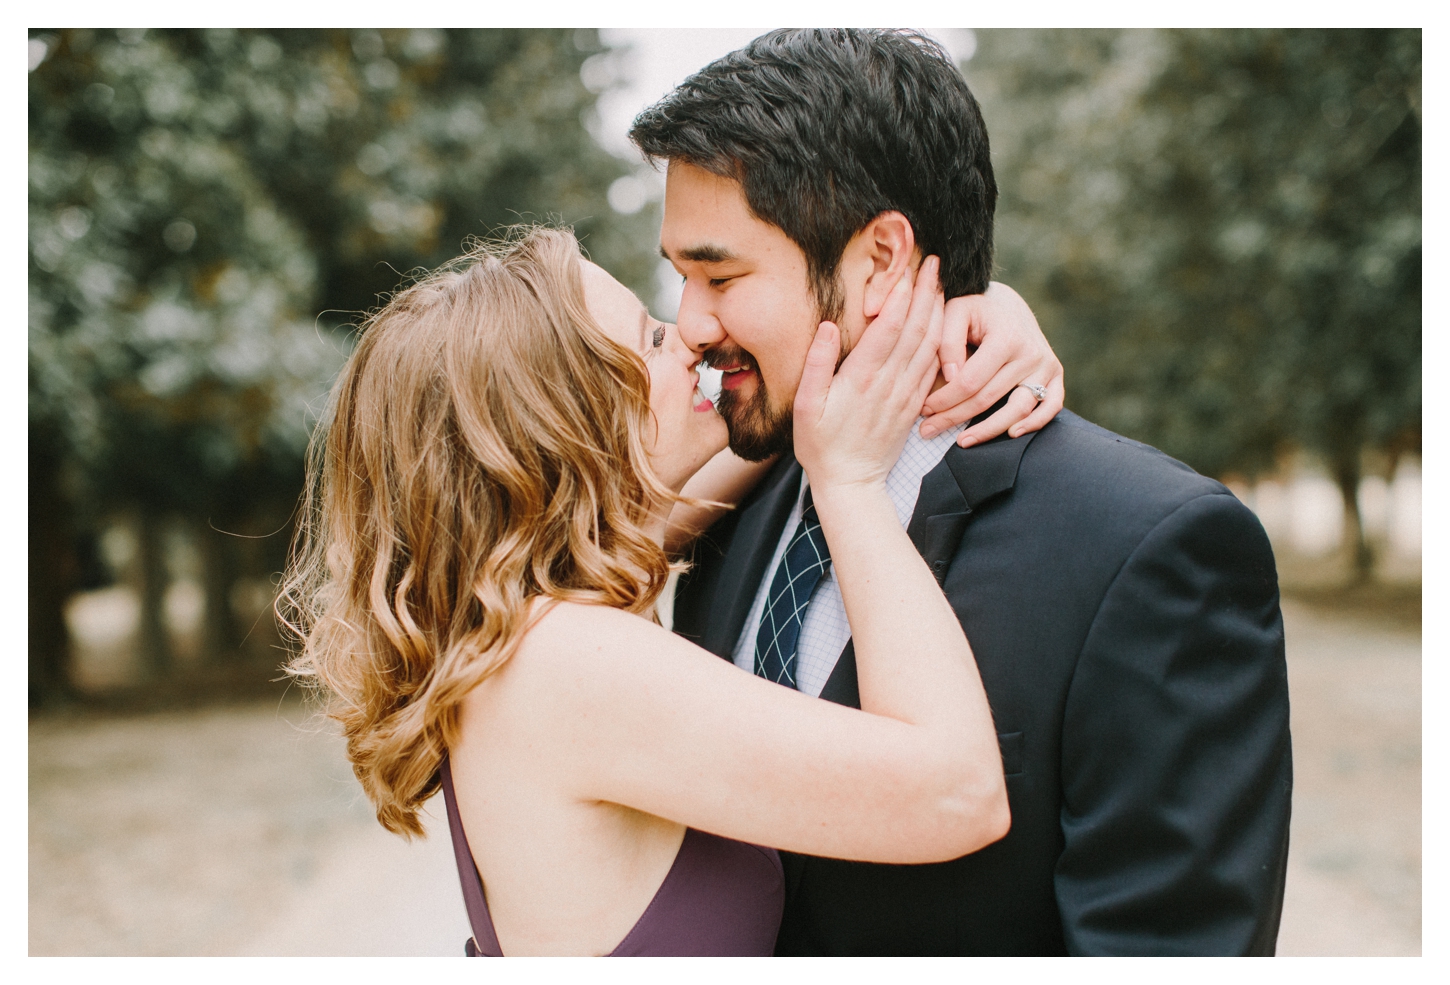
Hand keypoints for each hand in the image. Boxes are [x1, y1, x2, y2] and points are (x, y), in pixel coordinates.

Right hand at [793, 256, 943, 490]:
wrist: (851, 483)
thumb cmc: (820, 445)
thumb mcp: (805, 406)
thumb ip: (817, 364)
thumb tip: (827, 326)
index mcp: (861, 378)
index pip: (888, 327)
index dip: (901, 295)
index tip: (908, 268)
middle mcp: (889, 383)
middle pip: (915, 329)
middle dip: (925, 293)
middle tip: (932, 263)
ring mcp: (906, 395)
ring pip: (929, 345)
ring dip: (937, 312)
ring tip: (941, 284)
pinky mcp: (914, 405)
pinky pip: (933, 367)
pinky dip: (940, 340)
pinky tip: (942, 323)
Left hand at [919, 281, 1063, 446]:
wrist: (1009, 304)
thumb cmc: (975, 310)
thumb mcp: (955, 311)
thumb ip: (948, 341)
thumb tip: (951, 378)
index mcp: (1006, 337)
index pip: (970, 381)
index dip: (944, 400)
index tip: (922, 410)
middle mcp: (1031, 353)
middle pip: (988, 398)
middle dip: (954, 418)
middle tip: (927, 431)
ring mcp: (1046, 366)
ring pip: (1018, 409)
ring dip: (988, 430)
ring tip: (961, 442)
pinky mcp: (1056, 376)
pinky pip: (1051, 408)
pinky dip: (1034, 424)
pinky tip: (1011, 434)